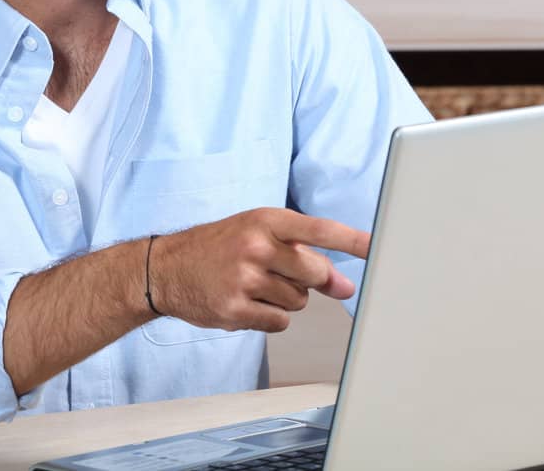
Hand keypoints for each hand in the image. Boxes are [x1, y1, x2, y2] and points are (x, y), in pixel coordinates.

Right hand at [148, 208, 369, 332]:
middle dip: (310, 280)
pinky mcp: (234, 309)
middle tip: (281, 273)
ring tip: (254, 285)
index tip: (378, 248)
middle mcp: (255, 246)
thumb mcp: (256, 234)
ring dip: (285, 299)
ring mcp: (244, 278)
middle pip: (314, 273)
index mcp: (264, 220)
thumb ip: (303, 254)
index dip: (352, 240)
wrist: (165, 269)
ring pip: (298, 301)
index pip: (319, 230)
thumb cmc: (217, 247)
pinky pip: (279, 322)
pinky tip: (246, 302)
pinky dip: (270, 317)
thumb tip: (345, 286)